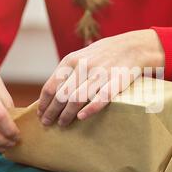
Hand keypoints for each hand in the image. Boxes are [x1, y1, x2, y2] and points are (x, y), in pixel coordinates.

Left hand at [38, 29, 164, 126]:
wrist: (131, 47)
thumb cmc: (102, 55)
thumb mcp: (80, 57)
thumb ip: (67, 72)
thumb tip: (50, 93)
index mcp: (71, 61)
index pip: (51, 86)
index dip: (44, 103)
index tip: (40, 114)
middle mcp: (83, 67)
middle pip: (61, 95)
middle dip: (52, 112)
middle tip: (47, 123)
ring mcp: (99, 74)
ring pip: (77, 99)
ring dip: (67, 114)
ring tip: (62, 124)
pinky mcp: (115, 81)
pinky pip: (100, 98)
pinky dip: (89, 109)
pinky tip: (81, 118)